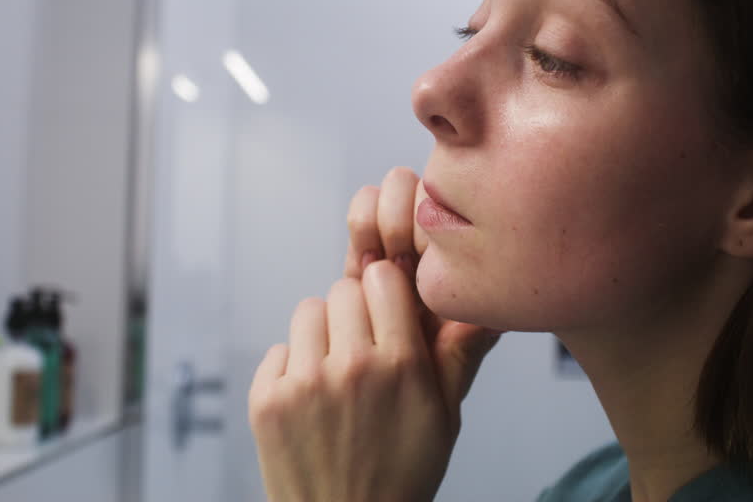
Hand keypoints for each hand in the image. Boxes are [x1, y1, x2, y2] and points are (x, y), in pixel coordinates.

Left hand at [248, 167, 503, 501]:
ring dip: (321, 334)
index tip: (389, 313)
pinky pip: (278, 350)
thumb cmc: (401, 473)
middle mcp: (351, 367)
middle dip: (355, 312)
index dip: (388, 293)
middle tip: (363, 349)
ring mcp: (304, 384)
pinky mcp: (267, 401)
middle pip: (344, 289)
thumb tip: (485, 308)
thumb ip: (458, 353)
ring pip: (308, 311)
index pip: (384, 278)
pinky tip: (310, 401)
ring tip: (335, 374)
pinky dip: (290, 368)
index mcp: (401, 365)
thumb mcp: (445, 415)